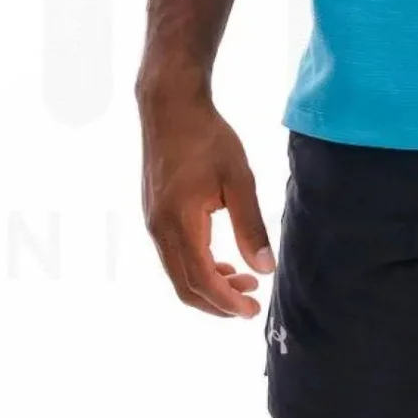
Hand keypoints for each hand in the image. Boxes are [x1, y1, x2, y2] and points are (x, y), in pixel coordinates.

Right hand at [138, 83, 272, 319]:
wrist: (170, 107)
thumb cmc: (207, 138)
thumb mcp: (239, 180)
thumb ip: (251, 227)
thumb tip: (265, 269)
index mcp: (179, 223)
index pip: (202, 280)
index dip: (227, 302)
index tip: (253, 310)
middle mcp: (159, 229)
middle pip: (185, 286)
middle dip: (218, 302)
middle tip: (251, 304)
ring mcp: (152, 223)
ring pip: (177, 273)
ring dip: (209, 285)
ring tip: (243, 281)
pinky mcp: (154, 215)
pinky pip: (173, 256)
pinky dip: (197, 268)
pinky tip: (222, 262)